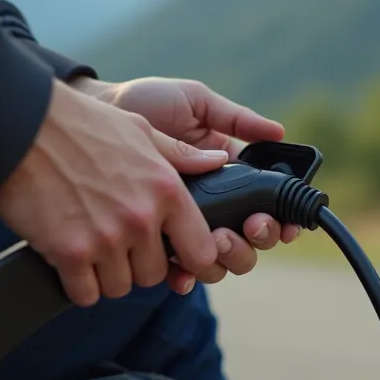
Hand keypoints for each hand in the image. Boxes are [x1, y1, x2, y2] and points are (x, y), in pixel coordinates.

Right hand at [0, 80, 227, 306]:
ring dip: (105, 275)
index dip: (191, 261)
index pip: (200, 251)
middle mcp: (141, 219)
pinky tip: (68, 258)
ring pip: (120, 287)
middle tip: (116, 242)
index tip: (179, 259)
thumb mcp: (139, 129)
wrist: (19, 126)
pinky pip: (85, 293)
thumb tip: (216, 162)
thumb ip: (179, 154)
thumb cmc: (80, 124)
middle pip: (154, 275)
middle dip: (137, 265)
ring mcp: (105, 239)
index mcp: (165, 190)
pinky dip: (77, 284)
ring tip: (89, 244)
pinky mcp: (68, 253)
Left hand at [72, 76, 301, 279]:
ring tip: (216, 240)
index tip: (282, 223)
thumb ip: (235, 118)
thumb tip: (278, 132)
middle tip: (246, 227)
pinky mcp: (154, 240)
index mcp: (228, 173)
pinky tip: (182, 273)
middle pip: (250, 241)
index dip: (279, 221)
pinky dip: (185, 277)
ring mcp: (183, 225)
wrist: (98, 113)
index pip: (265, 206)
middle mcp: (212, 204)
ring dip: (227, 258)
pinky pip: (177, 270)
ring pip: (220, 260)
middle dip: (254, 240)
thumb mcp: (195, 102)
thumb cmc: (147, 103)